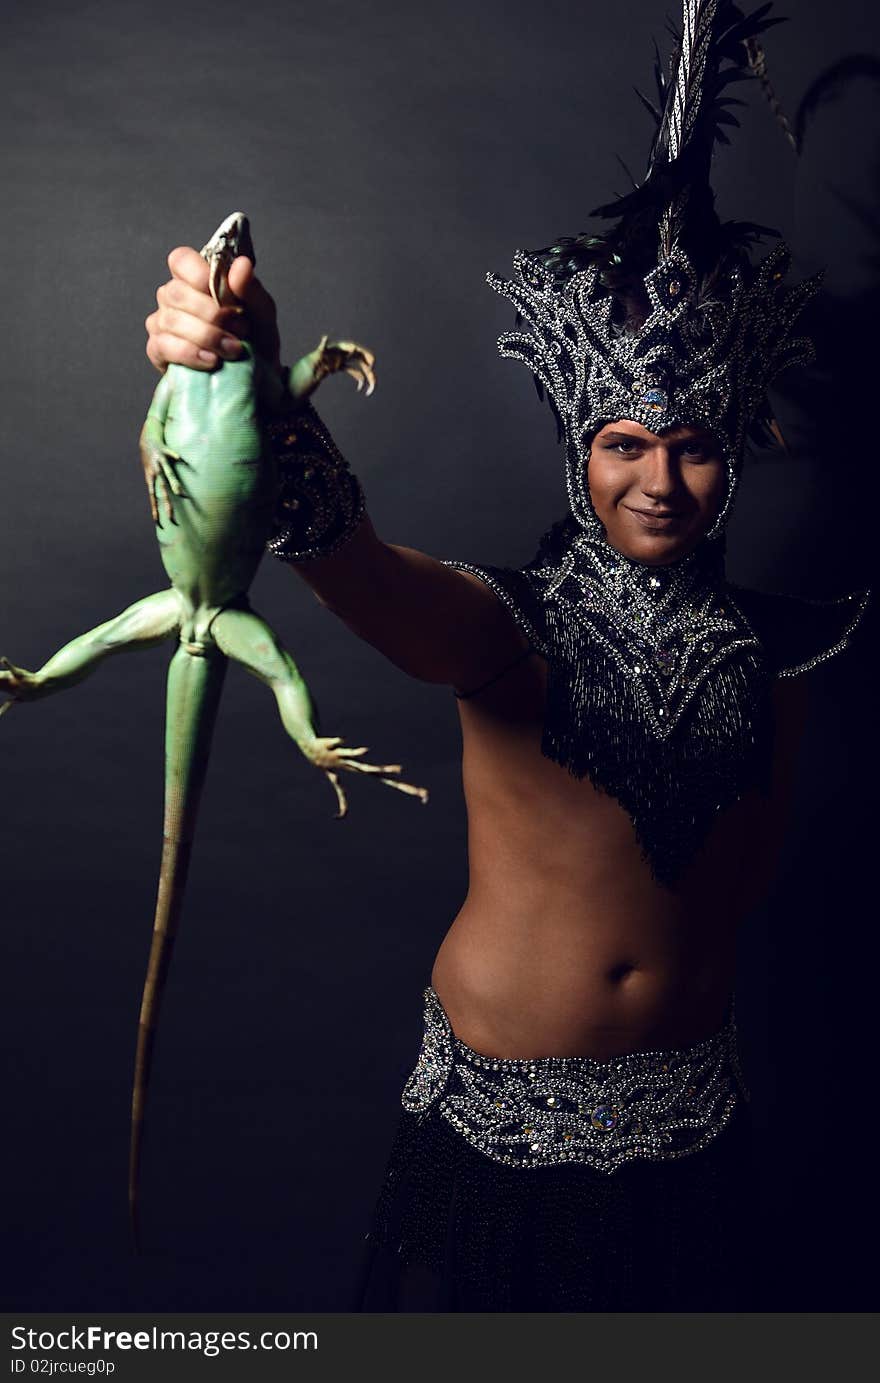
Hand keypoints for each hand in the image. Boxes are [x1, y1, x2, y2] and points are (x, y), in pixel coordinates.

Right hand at [145, 246, 281, 372]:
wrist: (254, 378)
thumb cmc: (254, 340)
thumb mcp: (262, 313)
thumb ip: (251, 289)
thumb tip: (242, 265)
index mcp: (195, 279)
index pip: (181, 260)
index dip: (199, 274)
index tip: (226, 296)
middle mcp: (173, 297)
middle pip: (177, 293)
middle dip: (213, 314)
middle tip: (240, 330)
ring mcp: (162, 323)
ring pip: (172, 320)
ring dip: (208, 336)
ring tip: (233, 349)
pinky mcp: (158, 350)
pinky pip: (164, 345)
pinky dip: (191, 353)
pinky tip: (212, 360)